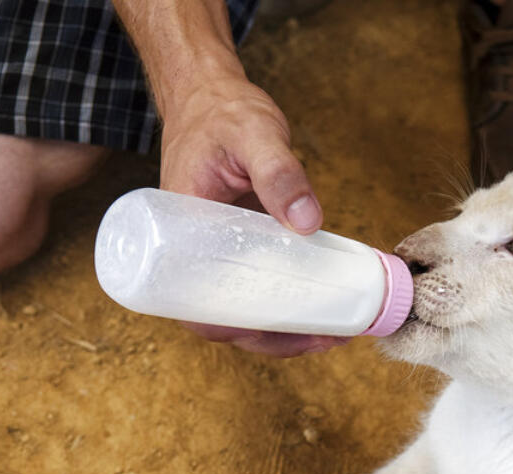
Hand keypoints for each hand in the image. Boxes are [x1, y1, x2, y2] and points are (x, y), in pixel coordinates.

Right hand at [159, 68, 344, 356]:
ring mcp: (217, 252)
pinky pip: (259, 285)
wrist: (211, 94)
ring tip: (335, 332)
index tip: (275, 334)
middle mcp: (192, 252)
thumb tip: (307, 224)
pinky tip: (326, 308)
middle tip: (327, 338)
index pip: (193, 305)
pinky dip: (289, 303)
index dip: (231, 330)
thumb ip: (279, 173)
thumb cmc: (222, 112)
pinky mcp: (241, 246)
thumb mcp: (254, 135)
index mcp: (178, 234)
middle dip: (275, 339)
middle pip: (224, 319)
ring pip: (244, 309)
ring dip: (286, 330)